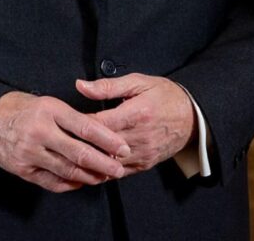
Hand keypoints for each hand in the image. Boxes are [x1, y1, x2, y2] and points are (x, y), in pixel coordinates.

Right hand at [0, 91, 130, 192]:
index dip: (107, 139)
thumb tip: (102, 133)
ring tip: (105, 177)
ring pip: (67, 170)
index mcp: (50, 109)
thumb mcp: (49, 102)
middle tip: (119, 169)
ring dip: (90, 176)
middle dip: (103, 163)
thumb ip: (73, 117)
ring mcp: (30, 152)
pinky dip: (70, 184)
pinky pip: (52, 181)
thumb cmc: (25, 109)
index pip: (86, 127)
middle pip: (79, 152)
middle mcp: (40, 131)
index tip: (123, 147)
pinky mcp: (23, 169)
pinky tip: (82, 182)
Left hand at [76, 74, 194, 174]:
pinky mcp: (145, 164)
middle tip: (61, 140)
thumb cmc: (164, 94)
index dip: (79, 124)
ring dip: (90, 160)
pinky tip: (89, 165)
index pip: (99, 124)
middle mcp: (139, 137)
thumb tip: (81, 86)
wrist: (192, 115)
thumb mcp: (138, 82)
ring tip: (71, 154)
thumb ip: (108, 86)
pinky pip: (119, 172)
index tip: (65, 121)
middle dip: (80, 144)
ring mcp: (143, 153)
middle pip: (101, 146)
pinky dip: (103, 170)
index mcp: (136, 114)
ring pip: (108, 163)